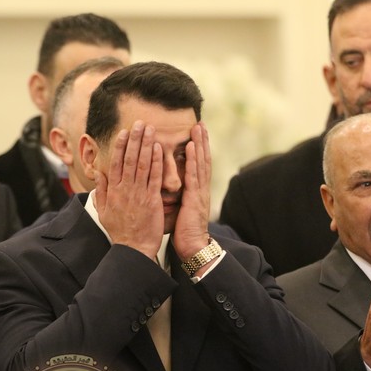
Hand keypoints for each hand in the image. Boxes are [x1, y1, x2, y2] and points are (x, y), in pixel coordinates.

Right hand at [94, 121, 163, 259]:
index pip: (116, 163)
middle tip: (140, 123)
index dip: (121, 146)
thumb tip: (98, 174)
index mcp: (113, 191)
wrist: (133, 248)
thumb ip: (100, 191)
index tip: (124, 132)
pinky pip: (154, 177)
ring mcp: (138, 194)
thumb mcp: (103, 211)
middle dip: (135, 139)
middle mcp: (125, 189)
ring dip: (146, 145)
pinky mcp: (151, 200)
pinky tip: (158, 149)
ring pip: (142, 164)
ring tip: (150, 129)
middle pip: (130, 159)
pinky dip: (156, 162)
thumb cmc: (119, 231)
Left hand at [173, 123, 212, 261]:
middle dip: (202, 142)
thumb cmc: (184, 232)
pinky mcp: (195, 199)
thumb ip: (177, 197)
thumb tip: (168, 189)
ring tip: (198, 128)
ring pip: (200, 164)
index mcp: (196, 192)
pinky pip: (193, 176)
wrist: (193, 247)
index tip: (195, 134)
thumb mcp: (180, 211)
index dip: (197, 150)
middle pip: (202, 160)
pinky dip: (192, 160)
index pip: (197, 166)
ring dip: (199, 145)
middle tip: (200, 123)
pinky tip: (191, 147)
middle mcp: (201, 189)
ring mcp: (200, 193)